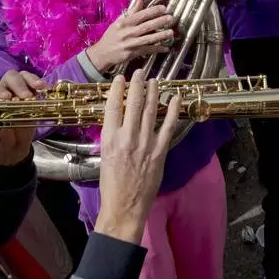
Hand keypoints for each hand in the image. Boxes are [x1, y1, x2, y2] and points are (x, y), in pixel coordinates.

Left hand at [0, 70, 44, 166]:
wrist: (13, 147)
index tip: (6, 98)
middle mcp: (3, 90)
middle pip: (9, 78)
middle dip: (18, 84)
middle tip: (26, 96)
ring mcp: (18, 91)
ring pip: (23, 77)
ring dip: (31, 80)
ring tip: (40, 87)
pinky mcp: (32, 95)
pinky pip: (35, 84)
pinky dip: (40, 85)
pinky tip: (46, 89)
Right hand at [87, 4, 175, 72]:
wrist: (102, 53)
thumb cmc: (111, 36)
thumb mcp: (118, 22)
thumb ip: (131, 12)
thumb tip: (140, 0)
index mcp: (124, 23)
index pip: (140, 15)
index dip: (152, 11)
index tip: (163, 8)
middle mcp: (128, 32)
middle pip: (146, 26)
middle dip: (159, 22)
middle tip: (170, 18)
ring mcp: (131, 43)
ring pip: (148, 39)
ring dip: (160, 36)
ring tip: (171, 32)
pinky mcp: (133, 53)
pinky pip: (147, 50)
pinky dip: (157, 49)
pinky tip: (165, 48)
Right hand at [94, 70, 179, 243]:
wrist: (124, 206)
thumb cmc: (111, 184)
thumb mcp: (104, 156)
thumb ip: (112, 137)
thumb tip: (118, 121)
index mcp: (110, 139)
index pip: (112, 107)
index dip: (117, 89)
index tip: (121, 78)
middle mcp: (127, 138)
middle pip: (133, 104)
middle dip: (137, 85)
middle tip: (140, 72)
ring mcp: (145, 144)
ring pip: (150, 111)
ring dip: (153, 93)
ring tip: (155, 80)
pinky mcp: (159, 151)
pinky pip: (168, 126)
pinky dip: (173, 111)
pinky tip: (175, 98)